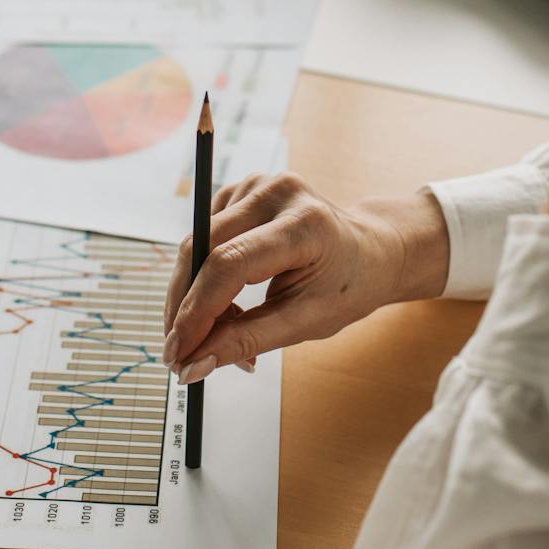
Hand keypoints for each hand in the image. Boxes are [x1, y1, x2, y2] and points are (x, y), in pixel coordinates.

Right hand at [161, 173, 448, 384]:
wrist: (370, 251)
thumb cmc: (347, 285)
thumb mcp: (306, 322)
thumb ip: (247, 340)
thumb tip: (194, 363)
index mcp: (304, 224)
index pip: (229, 265)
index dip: (196, 312)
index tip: (178, 354)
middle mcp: (277, 193)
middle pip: (202, 250)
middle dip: (183, 308)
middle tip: (179, 354)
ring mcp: (257, 185)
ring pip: (195, 245)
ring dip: (192, 296)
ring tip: (217, 332)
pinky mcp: (242, 190)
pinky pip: (203, 238)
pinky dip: (203, 277)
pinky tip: (225, 301)